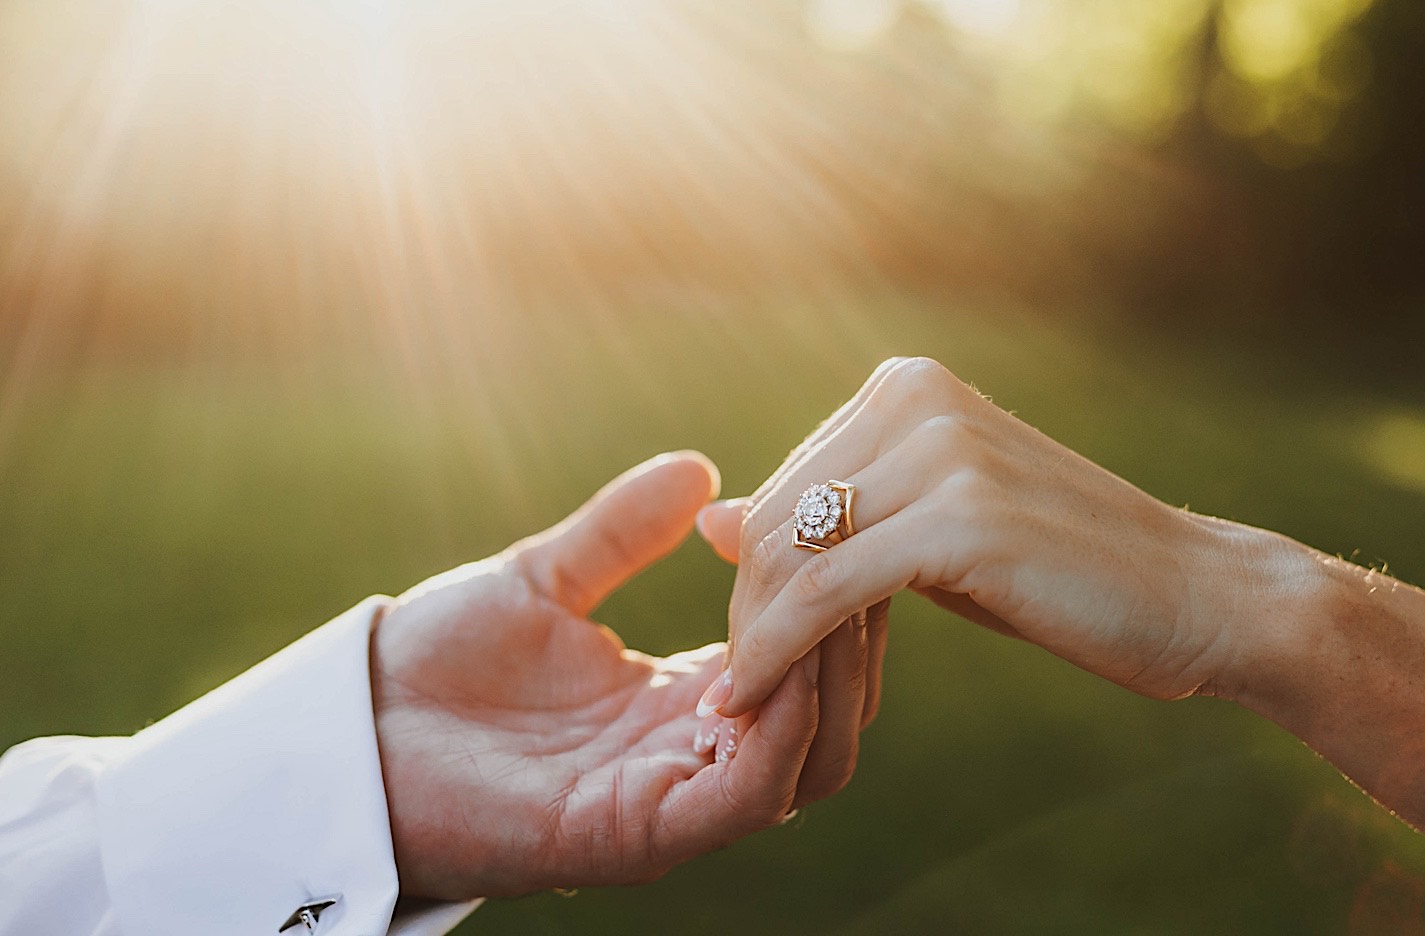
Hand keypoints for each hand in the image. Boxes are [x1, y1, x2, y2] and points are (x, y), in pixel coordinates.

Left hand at [370, 452, 826, 900]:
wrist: (347, 729)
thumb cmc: (435, 662)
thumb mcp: (543, 579)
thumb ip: (621, 532)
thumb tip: (699, 467)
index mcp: (676, 704)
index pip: (799, 664)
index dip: (829, 598)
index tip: (835, 521)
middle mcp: (687, 758)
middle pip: (829, 721)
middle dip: (853, 640)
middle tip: (854, 558)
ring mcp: (668, 802)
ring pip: (809, 764)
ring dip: (832, 681)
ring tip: (829, 597)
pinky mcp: (636, 834)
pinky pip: (748, 795)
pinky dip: (785, 731)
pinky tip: (782, 657)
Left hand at [696, 357, 1294, 716]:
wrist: (1201, 596)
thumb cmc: (1064, 571)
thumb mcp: (929, 534)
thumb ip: (829, 519)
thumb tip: (710, 521)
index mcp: (907, 387)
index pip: (781, 486)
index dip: (754, 577)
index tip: (752, 647)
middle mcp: (916, 398)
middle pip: (773, 516)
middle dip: (748, 612)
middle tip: (738, 691)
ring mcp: (943, 449)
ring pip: (789, 554)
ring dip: (755, 638)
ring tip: (744, 704)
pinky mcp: (962, 517)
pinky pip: (828, 590)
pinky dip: (779, 650)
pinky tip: (756, 697)